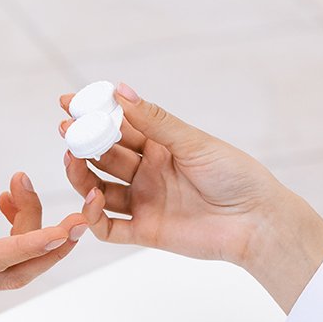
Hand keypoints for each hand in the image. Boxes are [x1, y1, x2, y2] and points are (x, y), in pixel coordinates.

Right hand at [0, 168, 87, 291]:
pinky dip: (18, 227)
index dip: (35, 244)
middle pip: (17, 272)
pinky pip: (4, 254)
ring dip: (32, 226)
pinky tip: (10, 197)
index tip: (68, 227)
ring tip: (19, 182)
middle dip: (54, 246)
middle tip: (83, 213)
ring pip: (14, 263)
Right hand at [61, 84, 322, 310]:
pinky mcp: (144, 230)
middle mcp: (148, 173)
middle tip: (66, 131)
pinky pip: (108, 226)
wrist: (257, 221)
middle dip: (82, 143)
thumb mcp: (193, 142)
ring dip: (82, 175)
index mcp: (160, 146)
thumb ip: (154, 121)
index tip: (68, 102)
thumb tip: (120, 91)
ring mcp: (144, 201)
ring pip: (99, 189)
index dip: (93, 115)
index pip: (118, 127)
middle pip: (104, 156)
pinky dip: (93, 216)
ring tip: (72, 160)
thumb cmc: (234, 175)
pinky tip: (92, 199)